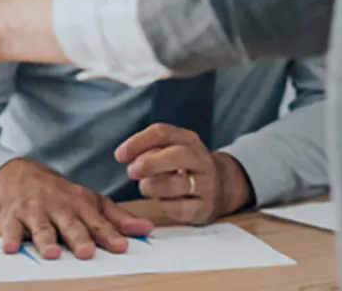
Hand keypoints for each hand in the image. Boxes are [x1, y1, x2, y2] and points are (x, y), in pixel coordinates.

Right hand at [0, 158, 153, 259]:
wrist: (19, 174)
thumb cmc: (61, 195)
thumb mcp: (90, 201)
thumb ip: (117, 217)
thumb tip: (147, 229)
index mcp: (80, 205)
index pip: (98, 222)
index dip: (110, 235)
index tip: (121, 247)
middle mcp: (59, 207)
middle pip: (70, 225)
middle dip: (79, 238)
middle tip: (86, 252)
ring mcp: (34, 212)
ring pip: (41, 227)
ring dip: (46, 239)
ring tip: (51, 253)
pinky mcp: (11, 216)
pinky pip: (9, 228)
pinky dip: (9, 238)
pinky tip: (11, 248)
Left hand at [113, 124, 253, 225]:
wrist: (222, 186)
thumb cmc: (185, 166)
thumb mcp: (173, 150)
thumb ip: (151, 150)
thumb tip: (125, 156)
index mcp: (189, 140)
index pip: (162, 133)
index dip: (137, 142)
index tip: (120, 155)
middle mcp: (200, 159)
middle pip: (176, 155)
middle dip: (149, 164)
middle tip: (131, 172)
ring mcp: (205, 184)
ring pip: (176, 184)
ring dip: (153, 187)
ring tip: (145, 187)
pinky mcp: (204, 207)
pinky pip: (180, 208)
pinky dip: (164, 205)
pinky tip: (161, 201)